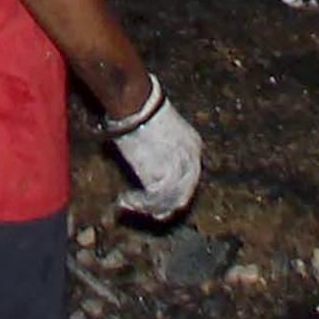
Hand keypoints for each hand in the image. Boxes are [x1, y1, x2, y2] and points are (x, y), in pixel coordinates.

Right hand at [105, 81, 206, 221]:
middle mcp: (193, 159)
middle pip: (183, 193)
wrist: (138, 106)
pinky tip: (124, 201)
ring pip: (168, 200)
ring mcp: (181, 168)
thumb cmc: (142, 112)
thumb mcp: (160, 130)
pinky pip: (154, 199)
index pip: (189, 179)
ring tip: (128, 204)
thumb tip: (149, 164)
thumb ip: (162, 150)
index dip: (174, 193)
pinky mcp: (166, 175)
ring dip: (146, 207)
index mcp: (195, 146)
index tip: (158, 200)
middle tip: (147, 212)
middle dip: (165, 206)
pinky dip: (138, 204)